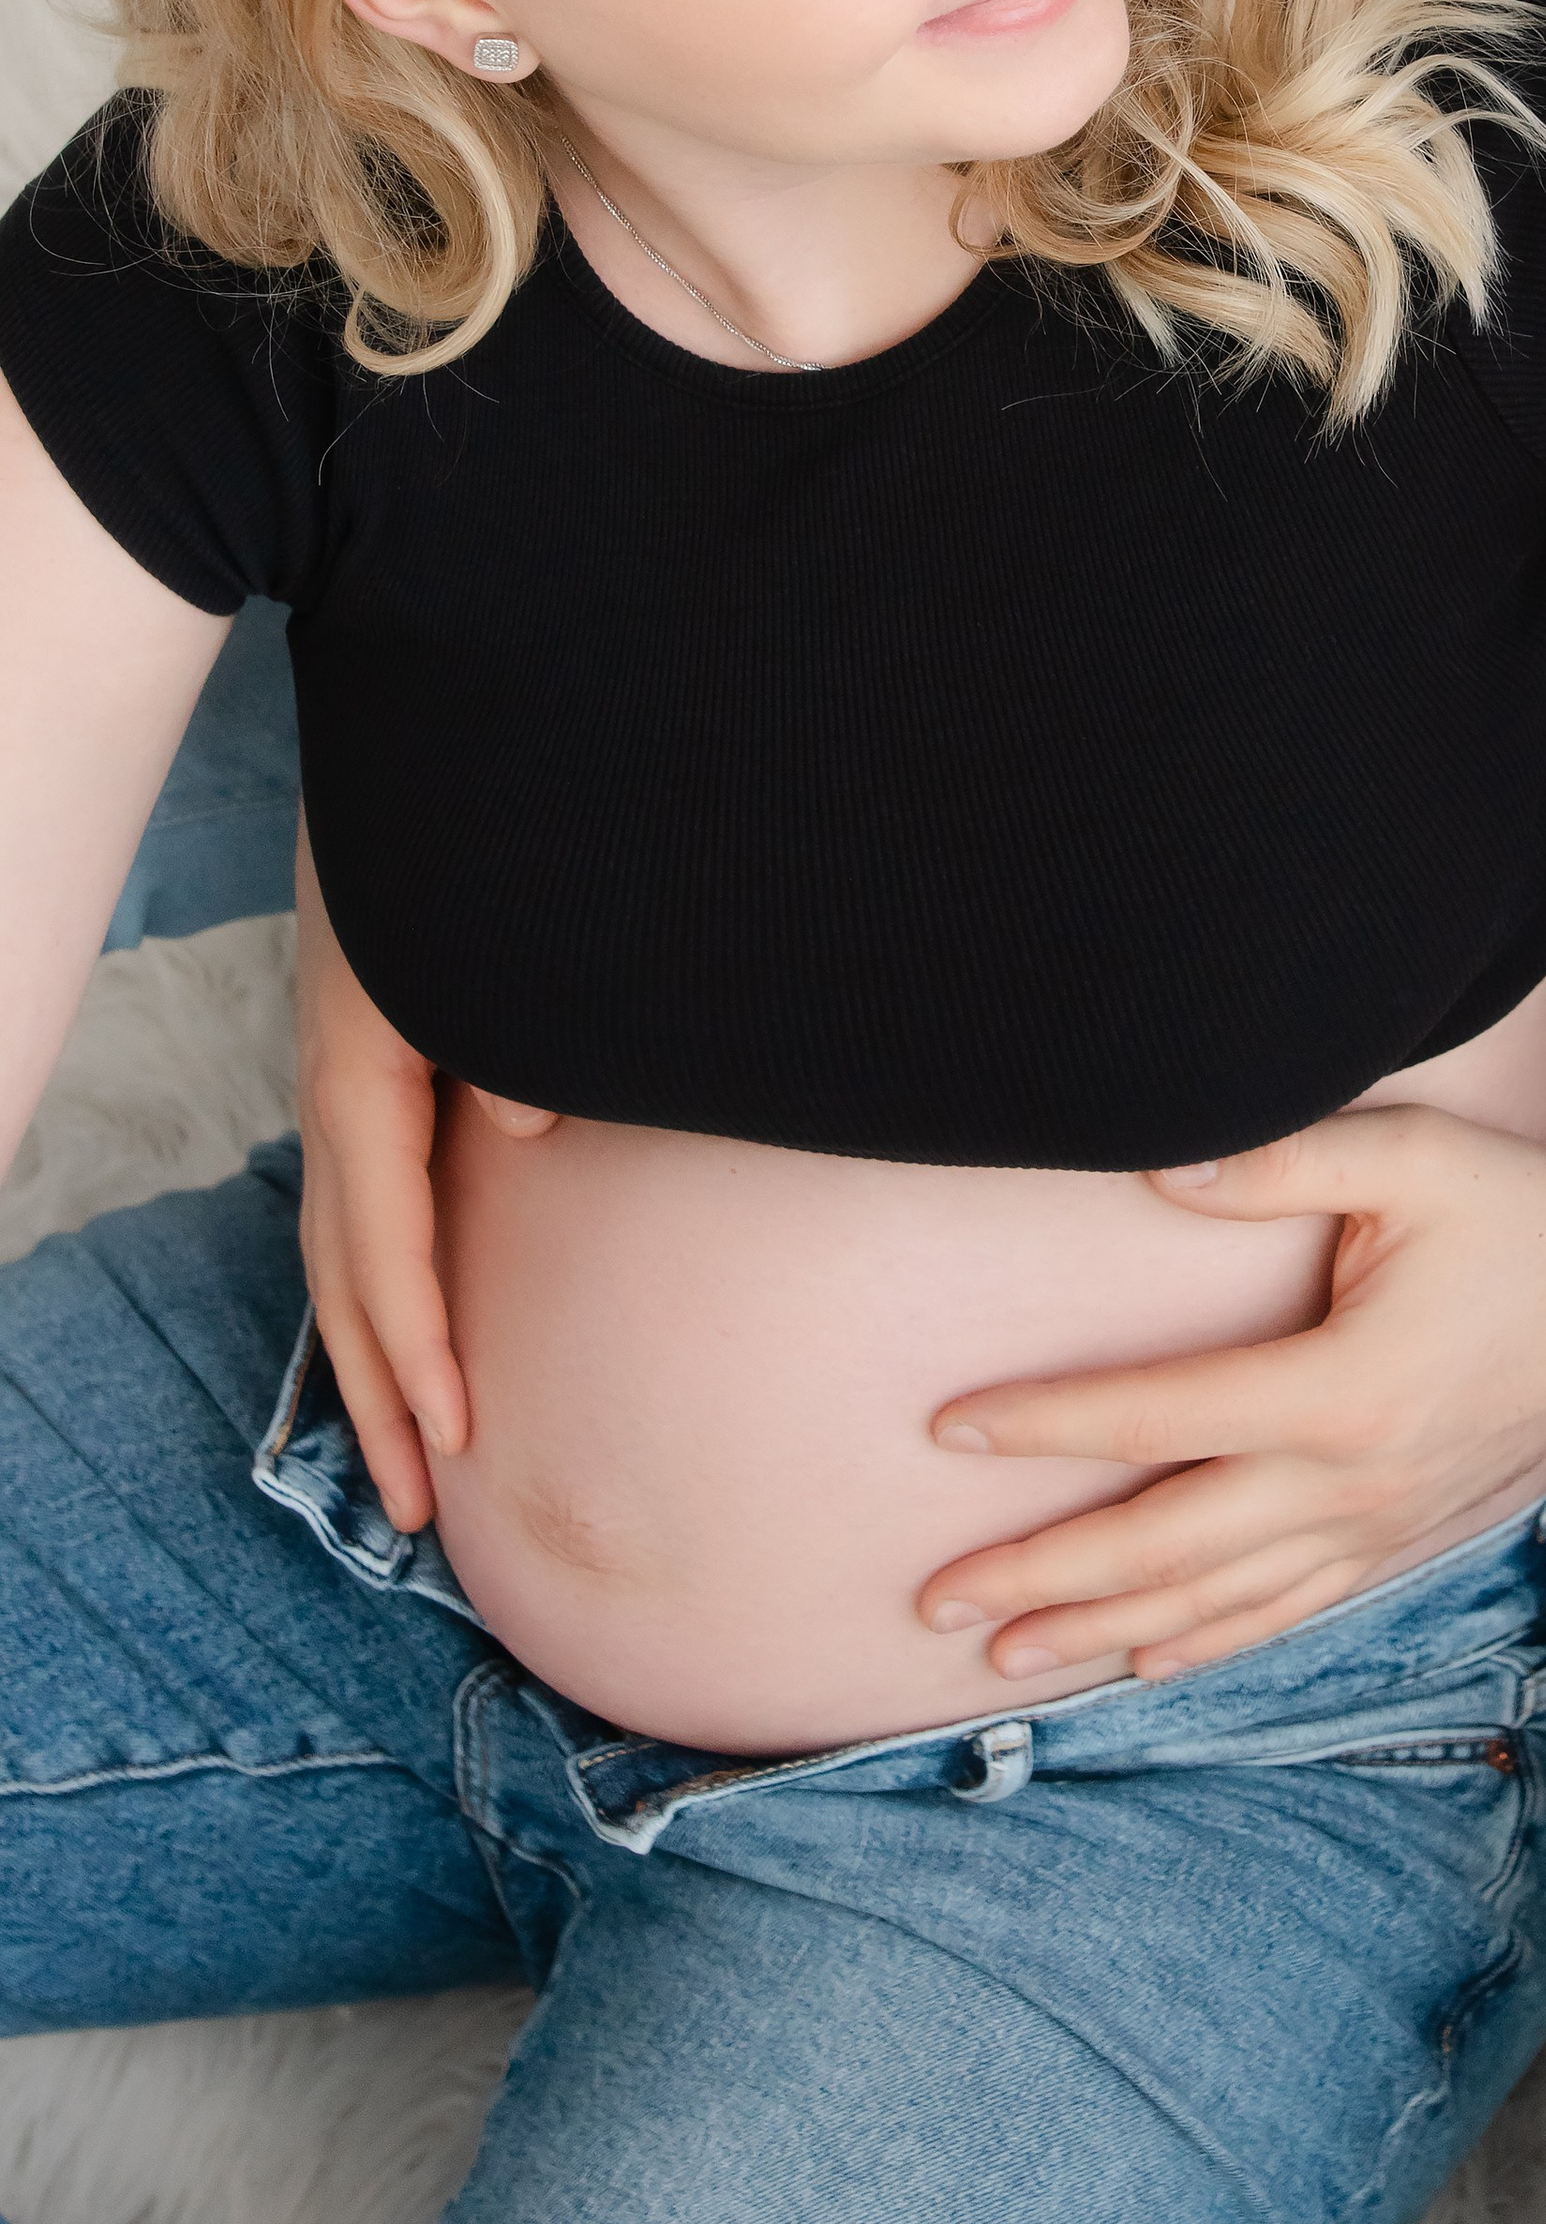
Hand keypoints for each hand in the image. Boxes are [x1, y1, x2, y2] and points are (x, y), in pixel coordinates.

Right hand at [292, 828, 553, 1530]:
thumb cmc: (481, 820)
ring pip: (346, 1237)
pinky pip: (369, 1189)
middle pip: (348, 1264)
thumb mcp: (504, 916)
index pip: (384, 1230)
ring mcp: (351, 1062)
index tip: (457, 1437)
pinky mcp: (375, 1047)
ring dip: (375, 1352)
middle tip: (415, 1513)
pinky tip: (416, 1322)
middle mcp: (344, 1069)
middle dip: (379, 1392)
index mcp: (368, 1052)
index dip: (417, 1340)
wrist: (440, 710)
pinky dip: (385, 1276)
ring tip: (413, 1458)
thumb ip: (523, 1024)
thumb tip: (522, 1130)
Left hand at [918, 1106, 1545, 1681]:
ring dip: (1099, 1630)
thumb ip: (1280, 1159)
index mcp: (1341, 1390)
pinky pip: (1281, 1610)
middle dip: (1041, 1575)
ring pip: (1212, 1599)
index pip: (1158, 1417)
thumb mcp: (1412, 1159)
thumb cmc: (1519, 1215)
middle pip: (1163, 1543)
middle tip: (931, 1598)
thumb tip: (1153, 1170)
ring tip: (996, 1660)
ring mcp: (1374, 1526)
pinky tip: (1139, 1660)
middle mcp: (1349, 1482)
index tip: (948, 1427)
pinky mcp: (1395, 1539)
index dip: (1047, 1422)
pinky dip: (1202, 1642)